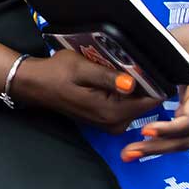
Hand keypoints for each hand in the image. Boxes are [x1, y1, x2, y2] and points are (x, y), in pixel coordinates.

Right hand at [12, 50, 159, 134]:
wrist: (35, 84)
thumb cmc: (56, 72)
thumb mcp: (80, 68)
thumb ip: (107, 77)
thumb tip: (132, 84)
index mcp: (111, 112)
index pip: (151, 100)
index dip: (153, 81)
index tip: (147, 65)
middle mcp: (115, 123)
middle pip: (146, 102)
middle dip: (141, 83)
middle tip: (125, 63)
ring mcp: (111, 124)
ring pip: (137, 103)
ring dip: (131, 86)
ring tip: (115, 68)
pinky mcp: (107, 121)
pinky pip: (126, 105)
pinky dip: (123, 92)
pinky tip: (109, 79)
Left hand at [123, 16, 188, 161]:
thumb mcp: (175, 43)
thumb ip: (152, 55)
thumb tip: (122, 64)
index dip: (167, 129)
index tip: (145, 130)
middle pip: (186, 137)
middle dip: (157, 147)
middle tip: (129, 153)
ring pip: (186, 139)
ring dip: (159, 148)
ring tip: (131, 154)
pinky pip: (185, 131)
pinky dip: (165, 139)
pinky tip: (144, 142)